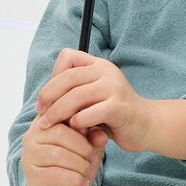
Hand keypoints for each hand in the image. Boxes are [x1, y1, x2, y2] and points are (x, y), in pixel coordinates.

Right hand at [19, 114, 102, 185]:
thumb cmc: (71, 165)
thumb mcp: (86, 147)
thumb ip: (93, 138)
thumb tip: (101, 135)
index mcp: (45, 121)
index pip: (61, 113)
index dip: (80, 122)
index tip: (94, 134)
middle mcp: (32, 136)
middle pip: (59, 134)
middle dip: (83, 147)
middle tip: (94, 159)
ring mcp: (30, 156)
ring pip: (57, 155)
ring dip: (80, 165)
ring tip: (89, 172)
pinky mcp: (33, 177)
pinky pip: (56, 175)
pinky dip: (74, 180)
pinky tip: (82, 184)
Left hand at [34, 49, 185, 161]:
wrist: (146, 126)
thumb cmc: (113, 115)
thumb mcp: (91, 98)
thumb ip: (73, 93)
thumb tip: (43, 100)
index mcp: (98, 65)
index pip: (67, 57)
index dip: (52, 77)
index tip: (44, 99)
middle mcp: (106, 71)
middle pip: (68, 78)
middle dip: (48, 96)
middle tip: (40, 113)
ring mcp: (114, 88)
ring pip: (76, 96)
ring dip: (58, 112)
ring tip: (48, 124)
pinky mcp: (119, 107)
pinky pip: (91, 113)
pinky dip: (78, 121)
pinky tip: (75, 128)